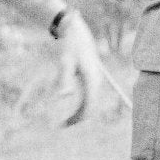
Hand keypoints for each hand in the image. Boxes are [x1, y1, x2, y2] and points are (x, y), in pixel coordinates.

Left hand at [52, 10, 106, 127]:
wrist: (77, 32)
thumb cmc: (69, 46)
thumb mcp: (64, 62)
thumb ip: (64, 80)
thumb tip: (62, 97)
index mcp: (92, 79)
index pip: (89, 106)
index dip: (78, 118)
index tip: (64, 125)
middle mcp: (97, 81)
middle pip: (91, 107)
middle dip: (78, 118)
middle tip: (61, 126)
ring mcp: (96, 81)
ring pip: (91, 103)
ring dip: (79, 114)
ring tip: (65, 122)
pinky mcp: (92, 79)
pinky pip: (89, 98)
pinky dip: (81, 106)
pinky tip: (72, 111)